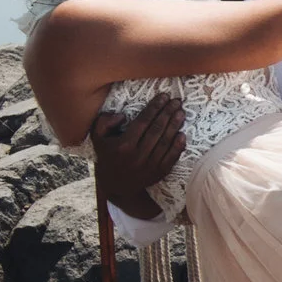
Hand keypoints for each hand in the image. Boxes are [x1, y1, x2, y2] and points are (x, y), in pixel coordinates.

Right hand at [91, 95, 183, 220]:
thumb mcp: (98, 138)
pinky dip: (178, 146)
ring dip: (175, 126)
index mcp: (123, 145)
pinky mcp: (159, 172)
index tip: (164, 96)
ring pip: (165, 142)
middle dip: (168, 113)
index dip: (155, 107)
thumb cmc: (108, 156)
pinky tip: (183, 134)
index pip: (143, 122)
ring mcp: (149, 165)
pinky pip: (171, 157)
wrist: (117, 185)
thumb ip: (104, 122)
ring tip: (181, 112)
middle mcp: (137, 155)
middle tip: (176, 101)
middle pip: (157, 130)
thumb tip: (122, 116)